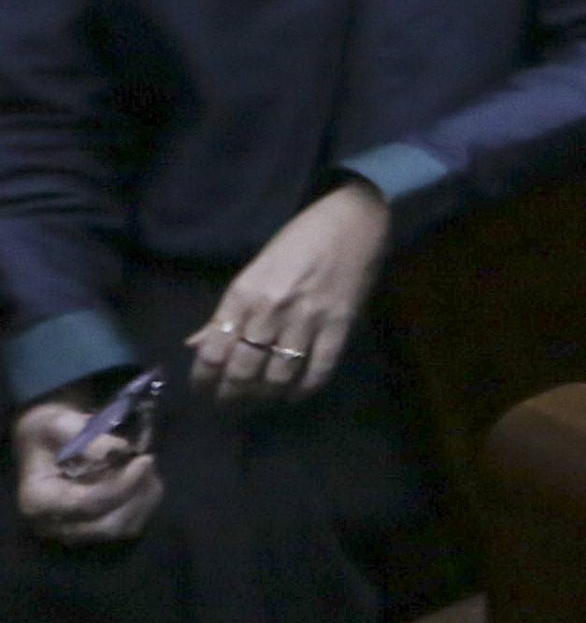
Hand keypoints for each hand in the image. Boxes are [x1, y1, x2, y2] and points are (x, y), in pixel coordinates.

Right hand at [13, 397, 161, 544]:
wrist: (47, 444)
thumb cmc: (49, 433)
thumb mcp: (58, 423)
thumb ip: (84, 436)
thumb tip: (118, 449)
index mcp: (39, 500)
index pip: (86, 504)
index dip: (121, 484)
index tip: (144, 459)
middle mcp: (55, 525)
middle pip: (107, 526)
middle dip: (135, 494)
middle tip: (147, 462)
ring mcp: (76, 532)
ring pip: (124, 528)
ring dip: (144, 497)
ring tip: (145, 466)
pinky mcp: (96, 530)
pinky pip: (131, 525)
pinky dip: (145, 502)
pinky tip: (144, 478)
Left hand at [187, 183, 389, 404]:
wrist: (353, 219)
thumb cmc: (299, 239)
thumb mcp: (255, 270)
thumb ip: (228, 311)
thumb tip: (196, 345)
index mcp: (244, 293)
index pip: (213, 351)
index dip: (204, 379)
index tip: (205, 389)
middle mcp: (271, 309)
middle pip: (243, 370)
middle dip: (232, 395)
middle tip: (230, 403)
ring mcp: (307, 318)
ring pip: (278, 376)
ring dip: (266, 395)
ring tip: (261, 399)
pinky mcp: (340, 324)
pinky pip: (319, 369)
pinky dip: (304, 389)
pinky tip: (295, 394)